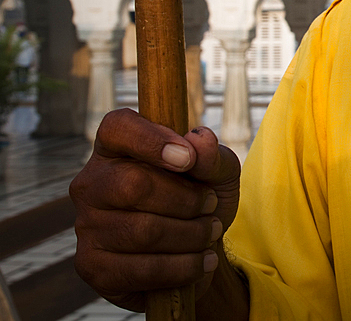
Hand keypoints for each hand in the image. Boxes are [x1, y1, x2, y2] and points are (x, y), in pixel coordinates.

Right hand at [70, 108, 241, 311]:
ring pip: (142, 231)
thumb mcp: (218, 173)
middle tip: (211, 206)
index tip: (188, 159)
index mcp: (115, 148)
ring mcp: (86, 226)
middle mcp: (91, 183)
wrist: (196, 252)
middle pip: (133, 184)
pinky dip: (183, 267)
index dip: (152, 139)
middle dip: (187, 199)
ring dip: (191, 235)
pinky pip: (140, 269)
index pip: (117, 127)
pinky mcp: (92, 267)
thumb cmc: (200, 199)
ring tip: (211, 233)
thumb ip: (212, 155)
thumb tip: (199, 142)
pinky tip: (202, 262)